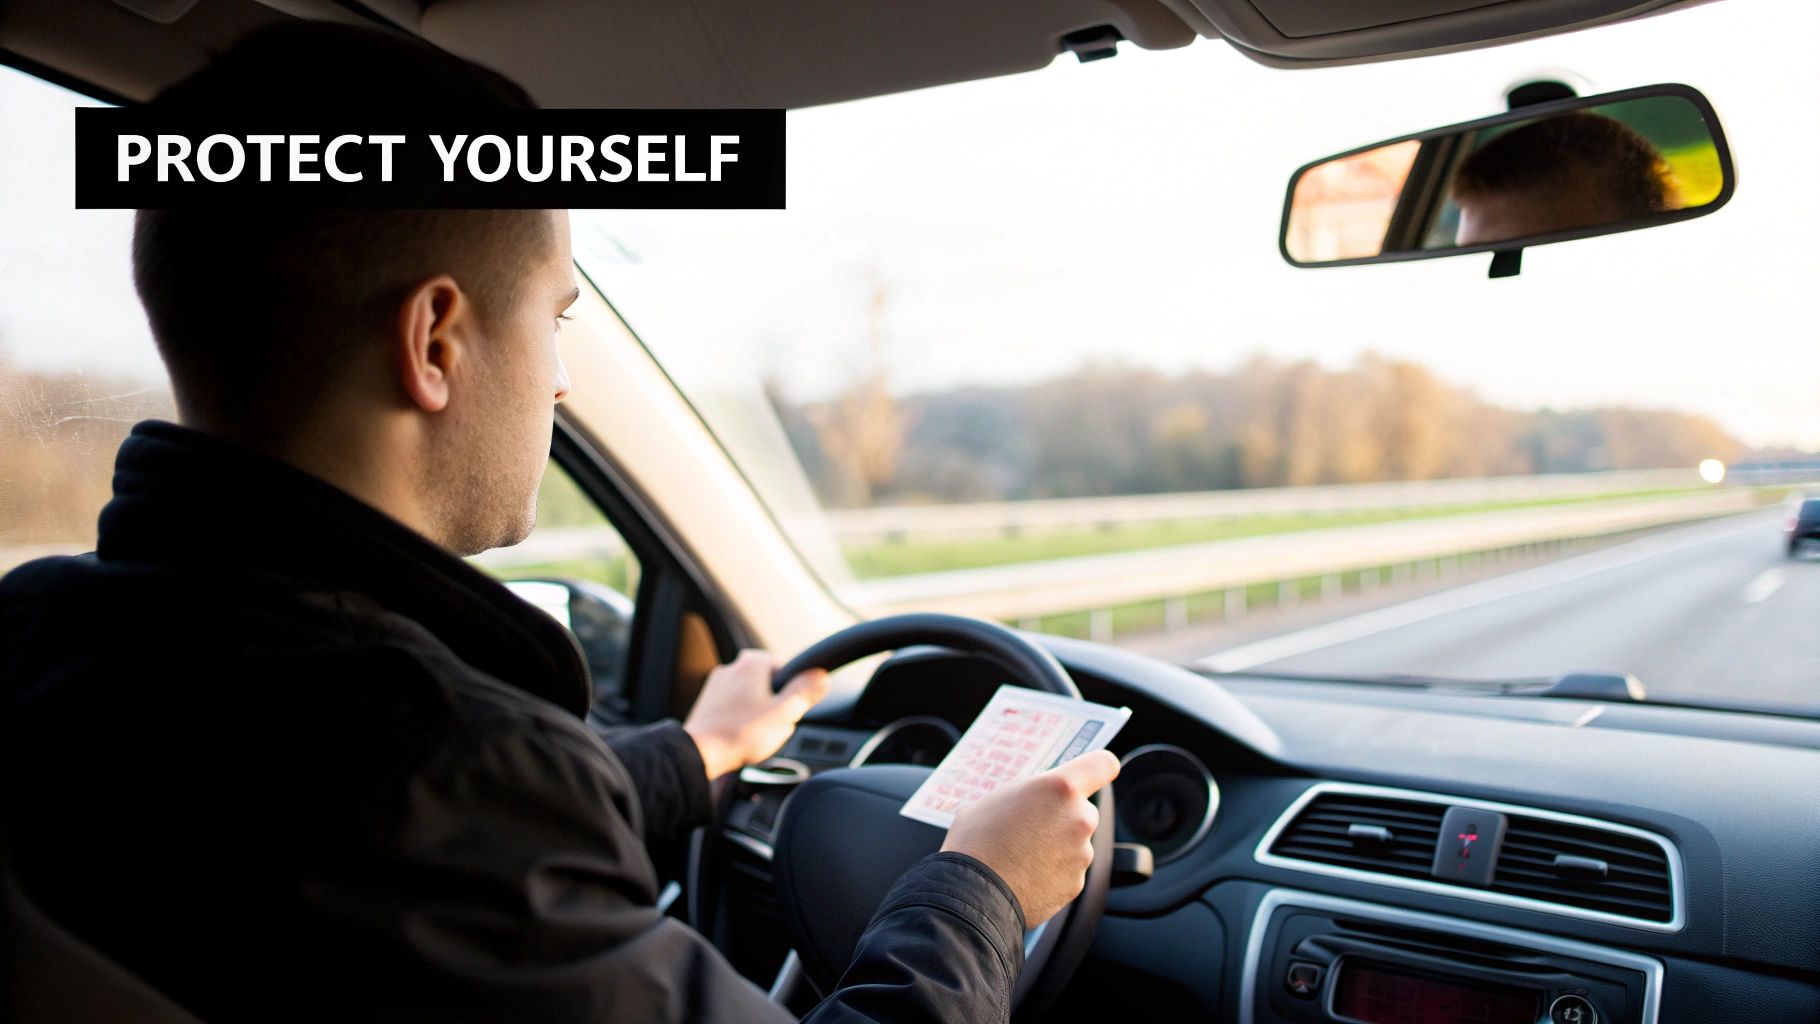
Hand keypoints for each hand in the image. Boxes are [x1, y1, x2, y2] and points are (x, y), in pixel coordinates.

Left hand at [683, 649, 829, 780]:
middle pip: (768, 685)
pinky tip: (739, 738)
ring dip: (755, 715)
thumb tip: (821, 677)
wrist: (699, 754)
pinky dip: (739, 722)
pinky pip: (733, 710)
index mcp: (752, 662)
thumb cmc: (740, 733)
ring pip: (750, 698)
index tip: (788, 710)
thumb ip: (806, 692)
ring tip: (753, 735)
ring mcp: (716, 685)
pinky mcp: (707, 703)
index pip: (786, 669)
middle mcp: (731, 667)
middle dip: (773, 705)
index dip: (791, 693)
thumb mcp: (785, 712)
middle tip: (771, 726)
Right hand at [939, 750, 1119, 926]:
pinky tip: (1025, 874)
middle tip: (1031, 825)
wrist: (972, 894)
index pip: (1103, 764)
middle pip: (1083, 809)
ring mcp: (1081, 854)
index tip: (1093, 773)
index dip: (1098, 767)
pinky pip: (1068, 870)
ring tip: (1021, 855)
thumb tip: (1035, 797)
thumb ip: (1028, 792)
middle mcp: (1079, 818)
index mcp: (1060, 788)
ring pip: (1075, 842)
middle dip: (1062, 816)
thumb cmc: (978, 841)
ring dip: (1056, 845)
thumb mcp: (996, 798)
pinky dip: (1052, 871)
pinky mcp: (1076, 883)